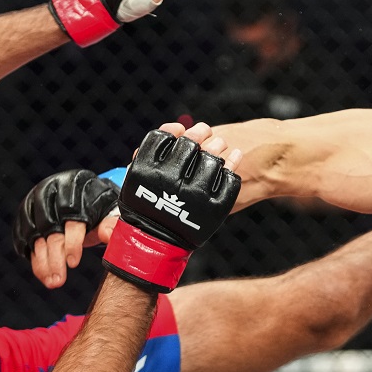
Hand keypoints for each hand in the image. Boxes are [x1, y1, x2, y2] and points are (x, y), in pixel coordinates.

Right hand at [12, 170, 120, 288]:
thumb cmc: (100, 206)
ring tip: (52, 282)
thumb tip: (107, 235)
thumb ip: (113, 224)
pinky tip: (43, 273)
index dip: (72, 242)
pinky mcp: (25, 213)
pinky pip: (24, 238)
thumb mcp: (112, 211)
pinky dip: (33, 257)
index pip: (72, 218)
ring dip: (42, 262)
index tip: (74, 264)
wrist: (84, 194)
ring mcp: (35, 202)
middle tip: (58, 281)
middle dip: (54, 258)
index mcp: (76, 187)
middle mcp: (52, 191)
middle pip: (50, 229)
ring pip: (35, 236)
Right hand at [102, 122, 240, 292]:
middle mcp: (171, 181)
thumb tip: (177, 128)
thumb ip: (149, 153)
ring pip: (212, 159)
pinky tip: (235, 156)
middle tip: (204, 130)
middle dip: (199, 134)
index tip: (181, 129)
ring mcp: (195, 195)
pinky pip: (229, 180)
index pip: (165, 138)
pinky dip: (234, 165)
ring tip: (219, 143)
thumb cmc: (145, 208)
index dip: (174, 131)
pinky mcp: (214, 208)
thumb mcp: (136, 180)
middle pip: (191, 144)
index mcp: (148, 173)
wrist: (155, 243)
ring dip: (217, 146)